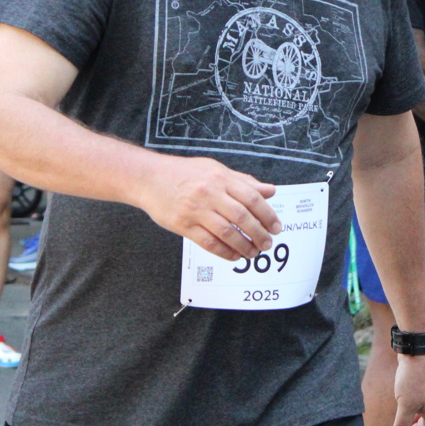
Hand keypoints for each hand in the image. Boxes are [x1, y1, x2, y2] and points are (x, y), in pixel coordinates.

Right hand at [137, 155, 280, 261]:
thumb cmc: (184, 173)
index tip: (276, 227)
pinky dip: (224, 252)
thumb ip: (243, 182)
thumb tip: (270, 191)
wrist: (149, 178)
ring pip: (227, 233)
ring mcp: (195, 210)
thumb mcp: (215, 169)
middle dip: (259, 234)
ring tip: (253, 253)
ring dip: (244, 246)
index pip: (252, 198)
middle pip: (242, 217)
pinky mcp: (183, 225)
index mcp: (220, 178)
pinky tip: (233, 256)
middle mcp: (209, 193)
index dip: (267, 215)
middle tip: (268, 244)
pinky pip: (208, 242)